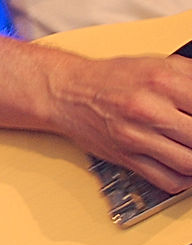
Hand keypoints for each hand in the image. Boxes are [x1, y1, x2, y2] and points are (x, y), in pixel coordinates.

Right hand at [52, 53, 191, 193]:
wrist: (64, 91)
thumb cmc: (109, 79)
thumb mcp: (157, 63)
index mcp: (162, 81)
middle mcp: (149, 110)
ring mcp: (137, 136)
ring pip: (190, 164)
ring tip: (191, 148)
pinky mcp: (127, 157)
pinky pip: (167, 180)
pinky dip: (184, 180)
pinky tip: (185, 168)